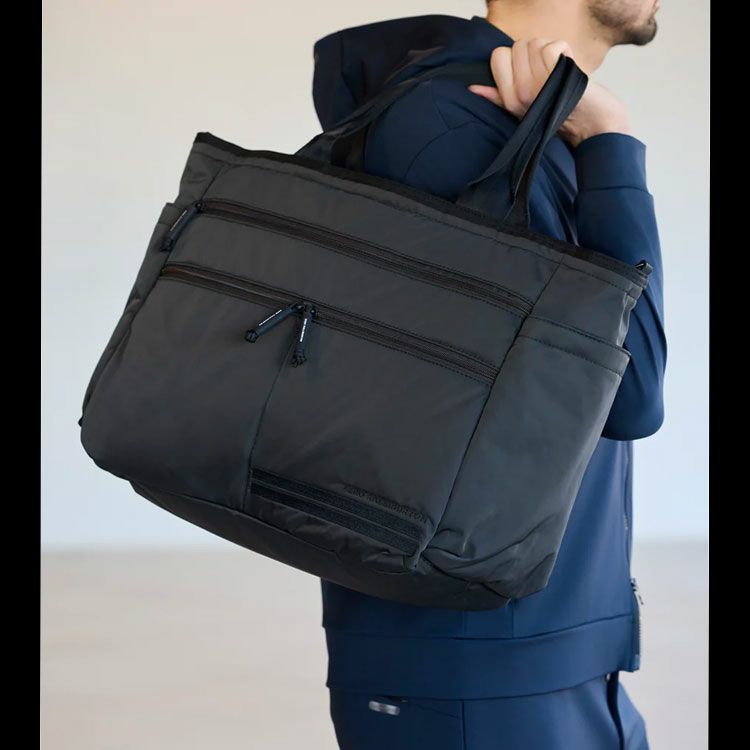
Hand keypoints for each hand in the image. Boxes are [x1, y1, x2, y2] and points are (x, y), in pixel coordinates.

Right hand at [468, 39, 630, 147]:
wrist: (589, 122)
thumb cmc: (556, 112)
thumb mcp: (521, 109)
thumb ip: (497, 96)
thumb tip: (473, 89)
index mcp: (510, 99)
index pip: (497, 56)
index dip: (513, 58)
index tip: (527, 71)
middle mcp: (522, 93)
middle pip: (517, 46)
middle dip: (531, 53)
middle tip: (545, 71)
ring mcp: (540, 85)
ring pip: (534, 44)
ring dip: (547, 51)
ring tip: (556, 70)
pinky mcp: (558, 75)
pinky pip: (551, 47)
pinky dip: (563, 50)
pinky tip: (566, 65)